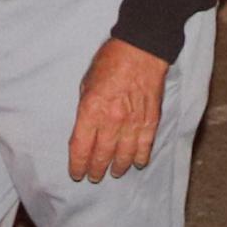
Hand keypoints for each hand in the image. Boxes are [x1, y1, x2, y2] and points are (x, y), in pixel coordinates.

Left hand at [67, 36, 168, 182]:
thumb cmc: (110, 62)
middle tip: (94, 176)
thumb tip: (86, 128)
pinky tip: (137, 163)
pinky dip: (141, 157)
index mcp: (91, 110)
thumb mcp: (86, 83)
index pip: (81, 148)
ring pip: (124, 155)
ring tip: (114, 172)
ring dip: (118, 167)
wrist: (141, 49)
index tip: (76, 173)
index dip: (77, 164)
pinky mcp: (151, 120)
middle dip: (96, 169)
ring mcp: (133, 122)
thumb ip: (86, 108)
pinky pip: (145, 146)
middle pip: (102, 155)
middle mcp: (111, 121)